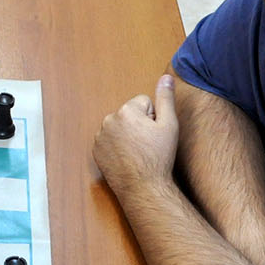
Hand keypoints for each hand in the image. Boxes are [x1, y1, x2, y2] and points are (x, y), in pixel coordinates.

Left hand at [93, 75, 178, 192]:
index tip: (154, 133)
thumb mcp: (169, 125)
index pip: (143, 102)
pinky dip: (116, 146)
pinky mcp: (95, 150)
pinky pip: (109, 140)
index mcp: (126, 110)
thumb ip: (165, 98)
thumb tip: (166, 77)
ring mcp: (100, 136)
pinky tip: (126, 158)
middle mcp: (109, 119)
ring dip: (127, 134)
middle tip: (147, 144)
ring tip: (137, 152)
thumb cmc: (158, 157)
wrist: (142, 187)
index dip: (153, 117)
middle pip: (130, 114)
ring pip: (119, 127)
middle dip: (139, 124)